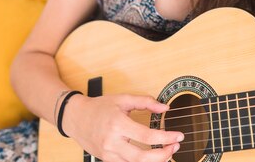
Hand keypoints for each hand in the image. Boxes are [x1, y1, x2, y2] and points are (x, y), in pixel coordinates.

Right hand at [63, 93, 183, 161]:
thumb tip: (165, 107)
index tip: (178, 136)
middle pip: (142, 157)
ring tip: (167, 152)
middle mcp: (112, 141)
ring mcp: (108, 153)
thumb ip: (146, 102)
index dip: (166, 138)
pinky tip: (151, 156)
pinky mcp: (107, 159)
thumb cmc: (100, 107)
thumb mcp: (123, 99)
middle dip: (163, 155)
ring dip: (154, 161)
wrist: (76, 117)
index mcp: (118, 124)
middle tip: (175, 147)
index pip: (147, 137)